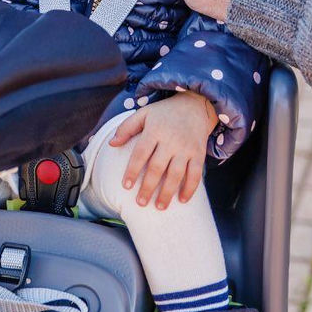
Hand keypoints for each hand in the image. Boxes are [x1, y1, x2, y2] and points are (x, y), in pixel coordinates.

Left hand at [108, 91, 217, 209]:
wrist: (195, 105)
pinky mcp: (199, 153)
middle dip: (148, 187)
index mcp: (155, 130)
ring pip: (176, 174)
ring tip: (159, 206)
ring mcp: (186, 147)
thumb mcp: (144, 113)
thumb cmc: (165, 112)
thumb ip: (126, 128)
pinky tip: (182, 200)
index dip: (132, 170)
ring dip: (167, 192)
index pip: (140, 153)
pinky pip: (196, 173)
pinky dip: (190, 188)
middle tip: (140, 203)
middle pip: (157, 167)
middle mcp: (171, 140)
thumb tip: (111, 144)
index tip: (126, 186)